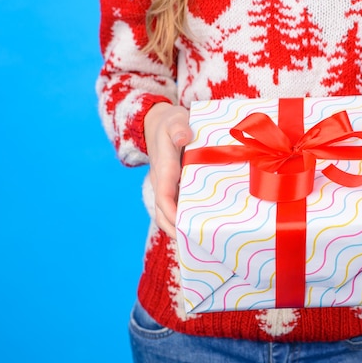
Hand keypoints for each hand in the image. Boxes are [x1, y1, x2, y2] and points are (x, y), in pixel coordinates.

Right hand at [144, 103, 192, 238]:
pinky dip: (186, 218)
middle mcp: (162, 182)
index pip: (164, 197)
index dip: (172, 213)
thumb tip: (183, 137)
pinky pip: (177, 206)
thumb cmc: (170, 122)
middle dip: (175, 229)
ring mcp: (167, 187)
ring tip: (200, 241)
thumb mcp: (174, 119)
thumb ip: (178, 127)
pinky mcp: (173, 187)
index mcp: (163, 169)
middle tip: (195, 243)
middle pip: (162, 213)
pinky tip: (202, 226)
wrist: (158, 123)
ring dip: (180, 227)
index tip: (183, 226)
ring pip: (168, 213)